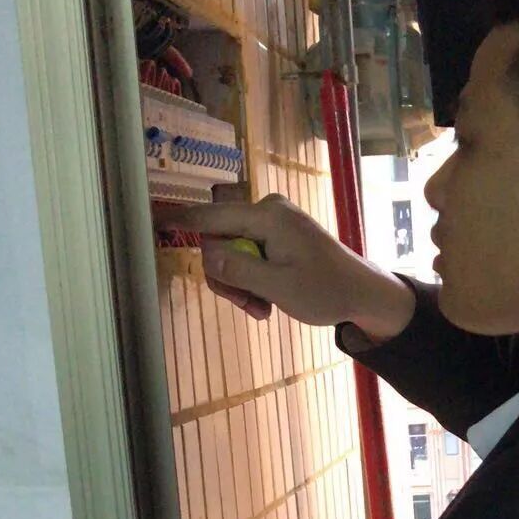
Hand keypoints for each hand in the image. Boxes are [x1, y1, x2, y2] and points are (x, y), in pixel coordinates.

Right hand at [151, 191, 361, 325]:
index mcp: (267, 216)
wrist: (363, 293)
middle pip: (220, 240)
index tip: (155, 222)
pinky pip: (250, 254)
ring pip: (233, 252)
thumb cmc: (326, 291)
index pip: (211, 217)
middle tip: (247, 307)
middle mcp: (268, 210)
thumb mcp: (278, 287)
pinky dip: (253, 279)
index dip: (181, 223)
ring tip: (262, 309)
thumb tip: (204, 257)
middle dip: (227, 277)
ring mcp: (274, 221)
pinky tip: (267, 301)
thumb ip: (237, 271)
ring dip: (240, 284)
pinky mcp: (279, 234)